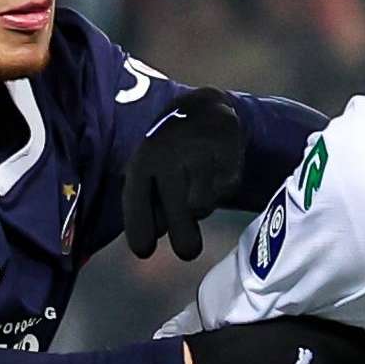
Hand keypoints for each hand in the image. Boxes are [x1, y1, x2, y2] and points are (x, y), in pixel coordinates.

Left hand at [121, 86, 245, 259]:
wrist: (205, 111)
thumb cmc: (168, 153)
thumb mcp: (148, 171)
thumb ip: (146, 203)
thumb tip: (151, 239)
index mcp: (143, 160)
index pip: (137, 199)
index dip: (139, 228)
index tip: (144, 252)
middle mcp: (169, 155)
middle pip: (178, 210)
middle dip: (183, 238)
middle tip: (187, 252)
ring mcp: (201, 154)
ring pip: (202, 205)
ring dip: (200, 209)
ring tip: (195, 190)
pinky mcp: (228, 157)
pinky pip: (224, 192)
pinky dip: (219, 192)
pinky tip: (213, 174)